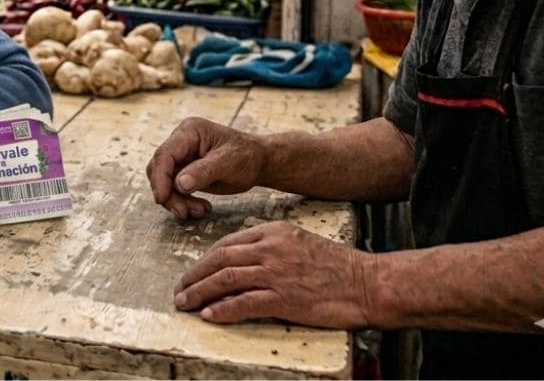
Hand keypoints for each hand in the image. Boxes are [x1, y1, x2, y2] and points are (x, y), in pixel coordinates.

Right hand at [146, 117, 265, 219]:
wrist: (259, 162)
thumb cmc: (247, 156)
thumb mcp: (228, 162)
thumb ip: (203, 171)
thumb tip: (179, 184)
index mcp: (189, 132)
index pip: (165, 154)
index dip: (160, 177)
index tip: (162, 198)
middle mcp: (181, 143)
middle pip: (159, 169)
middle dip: (168, 193)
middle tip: (183, 212)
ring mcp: (182, 157)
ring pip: (165, 183)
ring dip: (177, 201)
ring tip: (199, 211)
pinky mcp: (185, 172)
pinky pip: (175, 190)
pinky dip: (185, 202)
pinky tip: (201, 207)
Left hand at [173, 221, 375, 328]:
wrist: (368, 283)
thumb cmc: (338, 267)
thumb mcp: (300, 242)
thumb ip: (272, 247)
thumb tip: (244, 261)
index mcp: (273, 232)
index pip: (227, 243)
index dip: (205, 260)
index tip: (193, 272)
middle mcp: (270, 249)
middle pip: (219, 259)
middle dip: (194, 275)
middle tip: (180, 289)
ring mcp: (276, 273)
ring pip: (225, 280)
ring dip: (200, 292)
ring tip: (185, 303)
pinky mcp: (284, 297)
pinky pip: (244, 303)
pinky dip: (223, 309)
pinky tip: (210, 315)